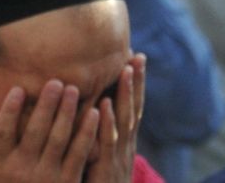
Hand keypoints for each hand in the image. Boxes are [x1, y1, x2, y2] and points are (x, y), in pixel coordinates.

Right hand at [0, 81, 98, 182]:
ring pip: (60, 139)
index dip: (10, 109)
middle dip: (46, 103)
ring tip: (73, 90)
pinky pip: (79, 155)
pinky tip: (94, 115)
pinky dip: (87, 134)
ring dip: (67, 112)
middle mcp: (23, 171)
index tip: (18, 88)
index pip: (3, 131)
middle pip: (36, 130)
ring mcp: (48, 179)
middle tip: (56, 81)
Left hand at [84, 56, 145, 182]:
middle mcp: (124, 147)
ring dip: (125, 95)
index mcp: (122, 143)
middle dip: (136, 83)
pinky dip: (107, 123)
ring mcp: (118, 158)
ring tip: (125, 70)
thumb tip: (87, 107)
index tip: (133, 58)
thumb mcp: (97, 158)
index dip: (134, 85)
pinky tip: (105, 105)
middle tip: (137, 56)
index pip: (130, 108)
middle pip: (133, 109)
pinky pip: (106, 143)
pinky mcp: (105, 169)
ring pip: (124, 121)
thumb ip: (93, 135)